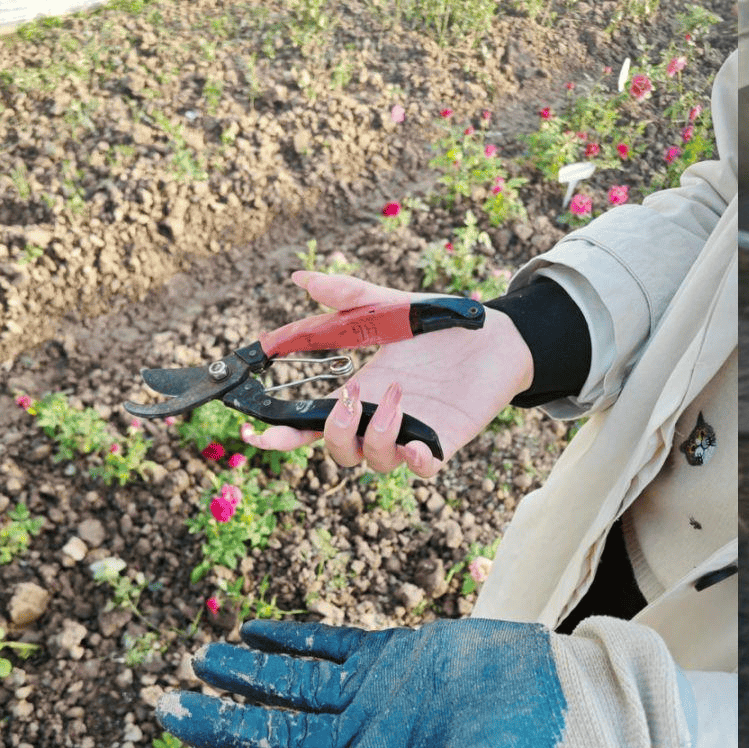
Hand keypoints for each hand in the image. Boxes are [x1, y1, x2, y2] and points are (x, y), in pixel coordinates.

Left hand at [150, 618, 683, 747]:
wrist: (589, 715)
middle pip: (276, 745)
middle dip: (220, 728)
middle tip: (165, 708)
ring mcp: (378, 710)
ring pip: (295, 695)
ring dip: (248, 681)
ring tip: (200, 661)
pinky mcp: (398, 665)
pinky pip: (332, 652)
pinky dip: (293, 643)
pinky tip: (255, 632)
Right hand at [243, 270, 534, 476]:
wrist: (493, 335)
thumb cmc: (437, 325)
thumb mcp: (386, 306)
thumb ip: (345, 296)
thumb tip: (299, 278)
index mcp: (359, 392)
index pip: (311, 423)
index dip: (281, 434)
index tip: (254, 431)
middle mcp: (380, 419)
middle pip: (339, 452)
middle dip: (335, 433)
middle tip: (351, 396)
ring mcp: (412, 432)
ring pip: (376, 462)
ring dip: (377, 435)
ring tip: (397, 396)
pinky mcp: (445, 439)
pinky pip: (423, 468)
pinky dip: (414, 462)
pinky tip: (415, 446)